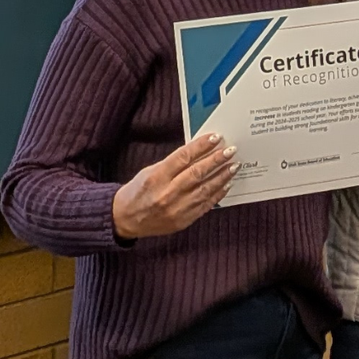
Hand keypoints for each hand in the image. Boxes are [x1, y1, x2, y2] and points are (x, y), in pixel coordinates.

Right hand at [112, 133, 238, 239]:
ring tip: (234, 166)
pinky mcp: (183, 220)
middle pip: (197, 172)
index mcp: (156, 177)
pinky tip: (226, 184)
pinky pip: (205, 205)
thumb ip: (173, 163)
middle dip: (217, 160)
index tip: (216, 137)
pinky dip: (218, 193)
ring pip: (205, 189)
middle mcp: (167, 193)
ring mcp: (176, 209)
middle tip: (231, 150)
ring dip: (222, 176)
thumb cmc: (138, 192)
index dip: (202, 146)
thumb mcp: (150, 171)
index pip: (183, 157)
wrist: (125, 220)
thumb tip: (199, 151)